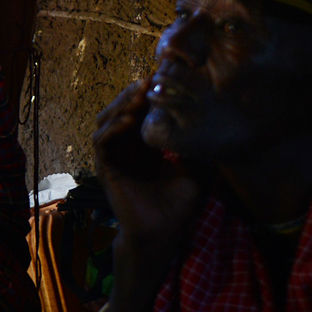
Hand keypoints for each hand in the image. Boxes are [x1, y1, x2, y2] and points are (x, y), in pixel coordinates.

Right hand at [92, 79, 203, 252]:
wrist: (163, 233)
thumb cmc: (179, 205)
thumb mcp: (197, 168)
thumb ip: (195, 144)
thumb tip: (209, 118)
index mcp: (145, 146)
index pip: (141, 111)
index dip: (148, 95)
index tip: (162, 78)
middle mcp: (126, 148)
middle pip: (121, 110)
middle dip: (133, 94)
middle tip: (149, 80)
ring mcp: (114, 157)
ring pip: (107, 121)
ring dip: (120, 106)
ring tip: (139, 95)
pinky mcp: (105, 169)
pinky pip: (101, 142)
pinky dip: (112, 129)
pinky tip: (129, 121)